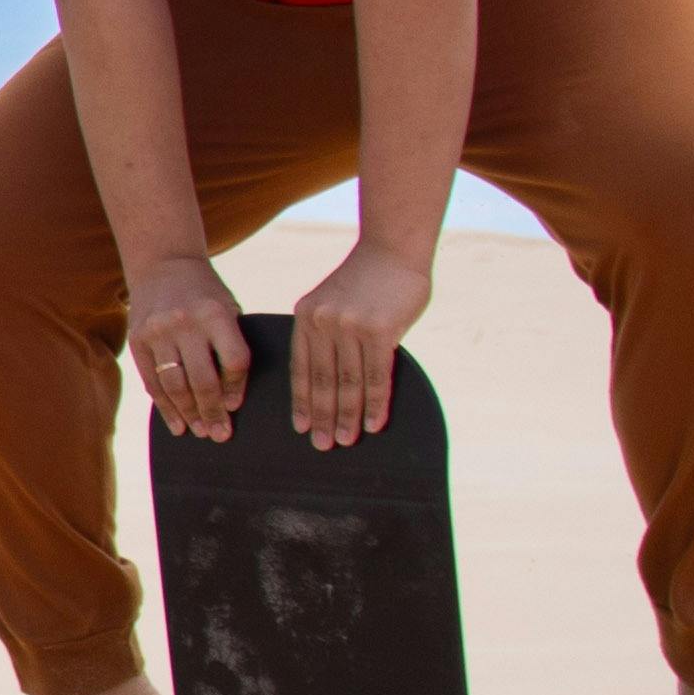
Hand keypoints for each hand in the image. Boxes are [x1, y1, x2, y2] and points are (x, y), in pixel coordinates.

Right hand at [122, 255, 248, 444]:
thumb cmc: (205, 293)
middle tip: (220, 435)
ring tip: (201, 432)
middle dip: (213, 412)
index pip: (233, 361)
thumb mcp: (228, 307)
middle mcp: (185, 323)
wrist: (163, 265)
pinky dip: (165, 407)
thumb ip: (232, 343)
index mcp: (215, 313)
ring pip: (175, 386)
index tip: (236, 406)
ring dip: (190, 414)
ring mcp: (157, 332)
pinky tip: (176, 425)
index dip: (236, 388)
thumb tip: (234, 397)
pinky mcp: (137, 340)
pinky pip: (152, 382)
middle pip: (203, 380)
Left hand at [288, 234, 428, 450]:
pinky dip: (375, 404)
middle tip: (322, 446)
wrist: (393, 248)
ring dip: (347, 417)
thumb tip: (332, 377)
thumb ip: (328, 333)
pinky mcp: (379, 330)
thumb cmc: (366, 278)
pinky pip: (375, 376)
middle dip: (322, 417)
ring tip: (346, 441)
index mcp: (305, 316)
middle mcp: (323, 322)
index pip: (300, 369)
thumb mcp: (332, 301)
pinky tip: (374, 424)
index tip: (301, 427)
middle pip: (321, 381)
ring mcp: (350, 326)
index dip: (301, 401)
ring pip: (347, 383)